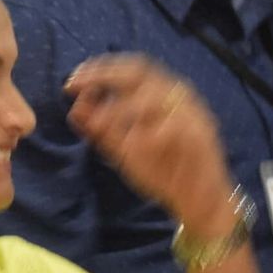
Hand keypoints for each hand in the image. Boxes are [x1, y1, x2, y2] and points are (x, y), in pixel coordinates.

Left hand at [66, 56, 238, 235]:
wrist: (198, 204)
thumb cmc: (162, 171)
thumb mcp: (122, 150)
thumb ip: (100, 131)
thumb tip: (75, 108)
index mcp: (162, 95)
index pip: (130, 68)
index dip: (98, 69)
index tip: (71, 83)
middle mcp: (178, 96)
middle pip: (139, 72)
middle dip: (103, 76)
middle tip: (77, 88)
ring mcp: (192, 114)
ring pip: (152, 97)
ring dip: (119, 109)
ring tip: (98, 126)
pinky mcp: (201, 136)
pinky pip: (170, 127)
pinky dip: (145, 136)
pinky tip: (130, 147)